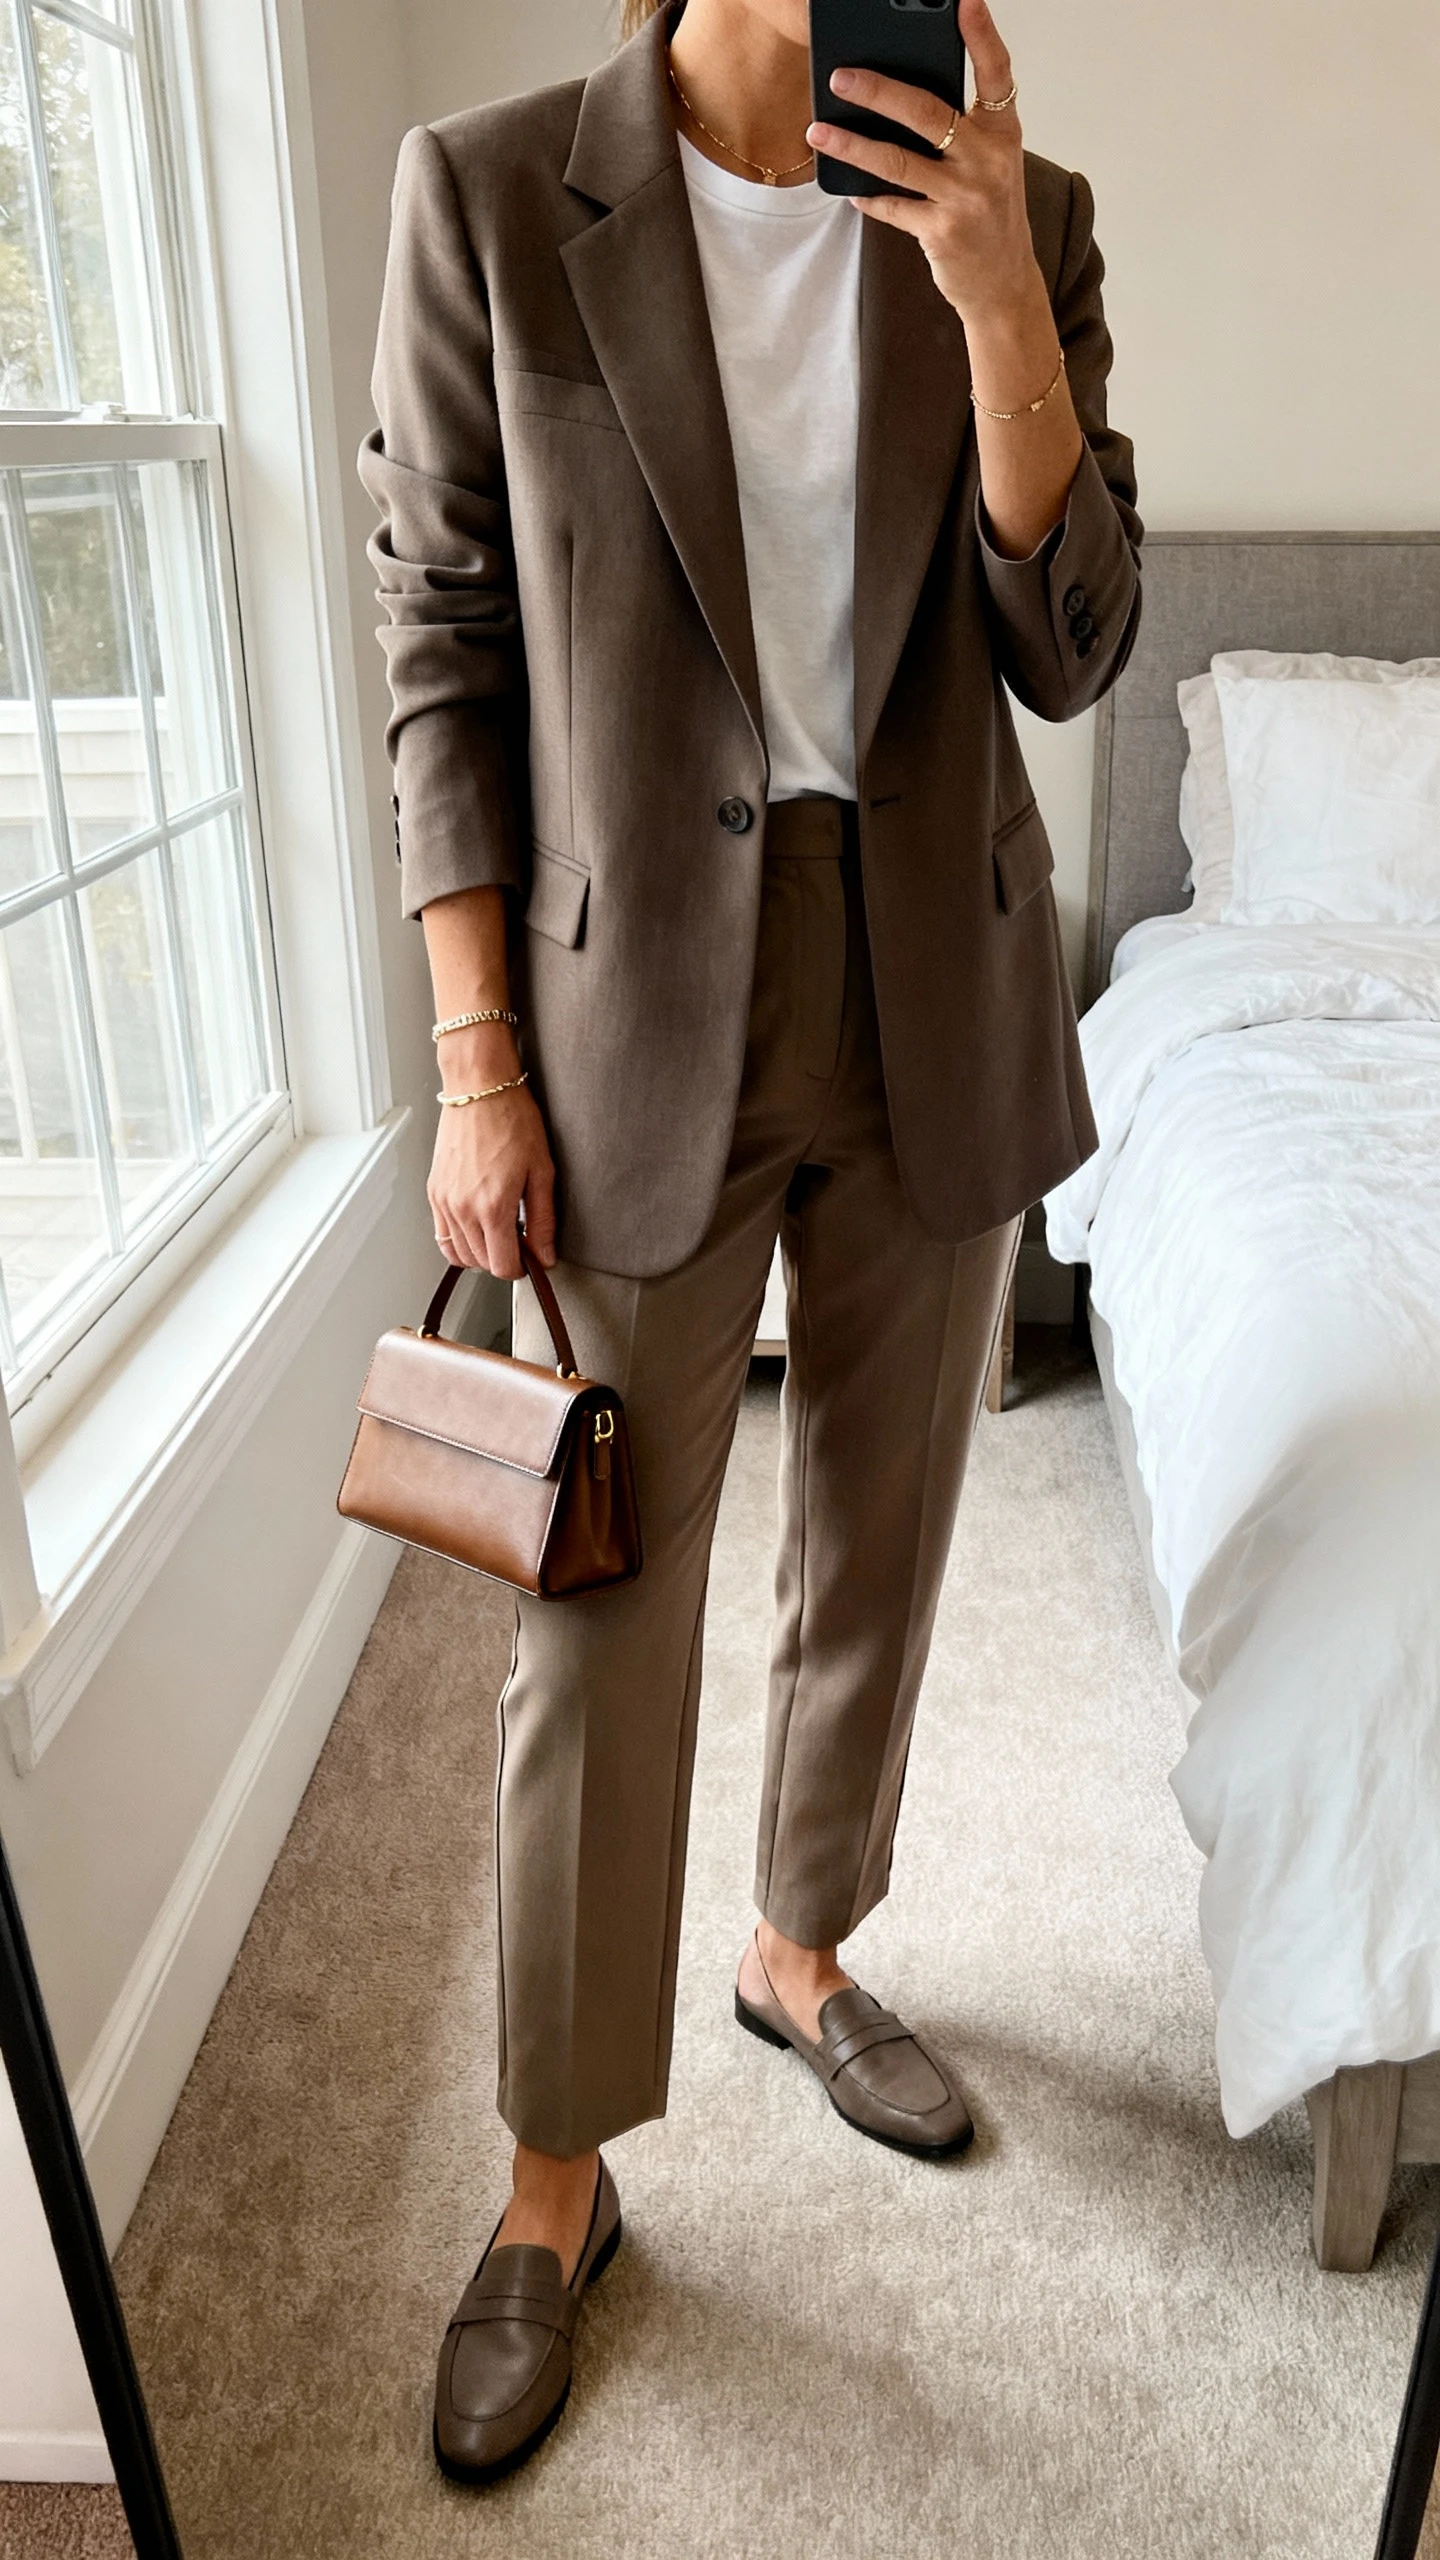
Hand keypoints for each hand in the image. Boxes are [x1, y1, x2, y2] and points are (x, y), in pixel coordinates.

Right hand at [427, 1080, 556, 1280]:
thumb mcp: (542, 1171)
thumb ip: (543, 1220)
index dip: (521, 1268)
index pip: (502, 1266)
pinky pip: (442, 1235)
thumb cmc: (512, 1119)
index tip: (531, 1258)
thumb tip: (545, 1255)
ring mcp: (444, 1202)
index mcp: (492, 1206)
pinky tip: (478, 1226)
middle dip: (503, 1260)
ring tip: (500, 1233)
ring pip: (458, 1254)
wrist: (479, 1088)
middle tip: (520, 1241)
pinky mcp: (434, 1192)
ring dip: (481, 1253)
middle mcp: (463, 1209)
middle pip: (481, 1263)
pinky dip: (460, 1241)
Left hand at [807, 0, 1038, 331]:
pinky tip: (848, 191)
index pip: (996, 72)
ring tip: (819, 130)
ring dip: (852, 145)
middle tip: (841, 76)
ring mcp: (965, 197)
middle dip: (878, 91)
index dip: (981, 34)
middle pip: (927, 111)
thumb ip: (961, 130)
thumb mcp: (989, 164)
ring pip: (897, 161)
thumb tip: (898, 98)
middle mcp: (988, 160)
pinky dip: (868, 198)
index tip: (964, 1)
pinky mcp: (942, 232)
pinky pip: (892, 207)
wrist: (1003, 283)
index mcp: (1003, 132)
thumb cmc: (990, 214)